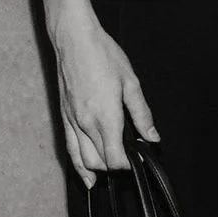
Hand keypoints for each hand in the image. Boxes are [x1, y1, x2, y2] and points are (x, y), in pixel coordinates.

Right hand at [52, 16, 158, 184]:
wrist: (75, 40)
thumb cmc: (103, 55)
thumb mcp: (131, 82)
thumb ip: (142, 114)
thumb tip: (152, 136)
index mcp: (106, 116)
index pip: (116, 159)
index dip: (129, 165)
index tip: (140, 158)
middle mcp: (87, 123)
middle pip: (101, 163)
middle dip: (117, 167)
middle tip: (131, 160)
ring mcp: (73, 122)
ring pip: (84, 161)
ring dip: (99, 170)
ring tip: (113, 172)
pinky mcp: (65, 118)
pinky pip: (70, 150)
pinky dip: (79, 167)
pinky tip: (87, 177)